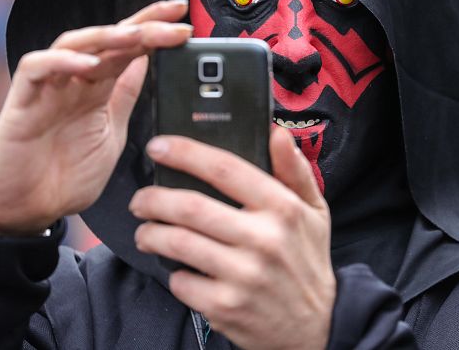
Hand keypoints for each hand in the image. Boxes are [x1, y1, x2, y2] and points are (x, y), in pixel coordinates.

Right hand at [0, 0, 191, 235]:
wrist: (26, 212)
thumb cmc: (65, 176)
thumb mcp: (113, 133)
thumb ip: (125, 96)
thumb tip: (146, 61)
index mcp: (97, 88)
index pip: (127, 48)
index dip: (154, 29)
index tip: (184, 19)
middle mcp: (72, 81)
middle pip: (108, 38)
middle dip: (142, 24)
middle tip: (174, 16)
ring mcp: (47, 88)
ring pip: (74, 43)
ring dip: (108, 36)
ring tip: (138, 35)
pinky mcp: (20, 102)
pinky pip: (36, 67)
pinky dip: (62, 61)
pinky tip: (89, 64)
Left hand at [131, 127, 335, 349]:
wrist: (317, 326)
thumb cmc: (308, 260)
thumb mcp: (314, 211)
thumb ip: (294, 170)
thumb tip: (276, 132)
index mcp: (283, 209)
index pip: (225, 168)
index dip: (186, 153)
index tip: (159, 147)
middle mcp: (264, 240)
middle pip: (191, 207)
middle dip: (154, 198)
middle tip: (141, 199)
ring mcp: (244, 276)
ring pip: (178, 243)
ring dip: (150, 234)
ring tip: (146, 231)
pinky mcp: (226, 307)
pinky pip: (181, 282)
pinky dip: (171, 272)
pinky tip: (176, 267)